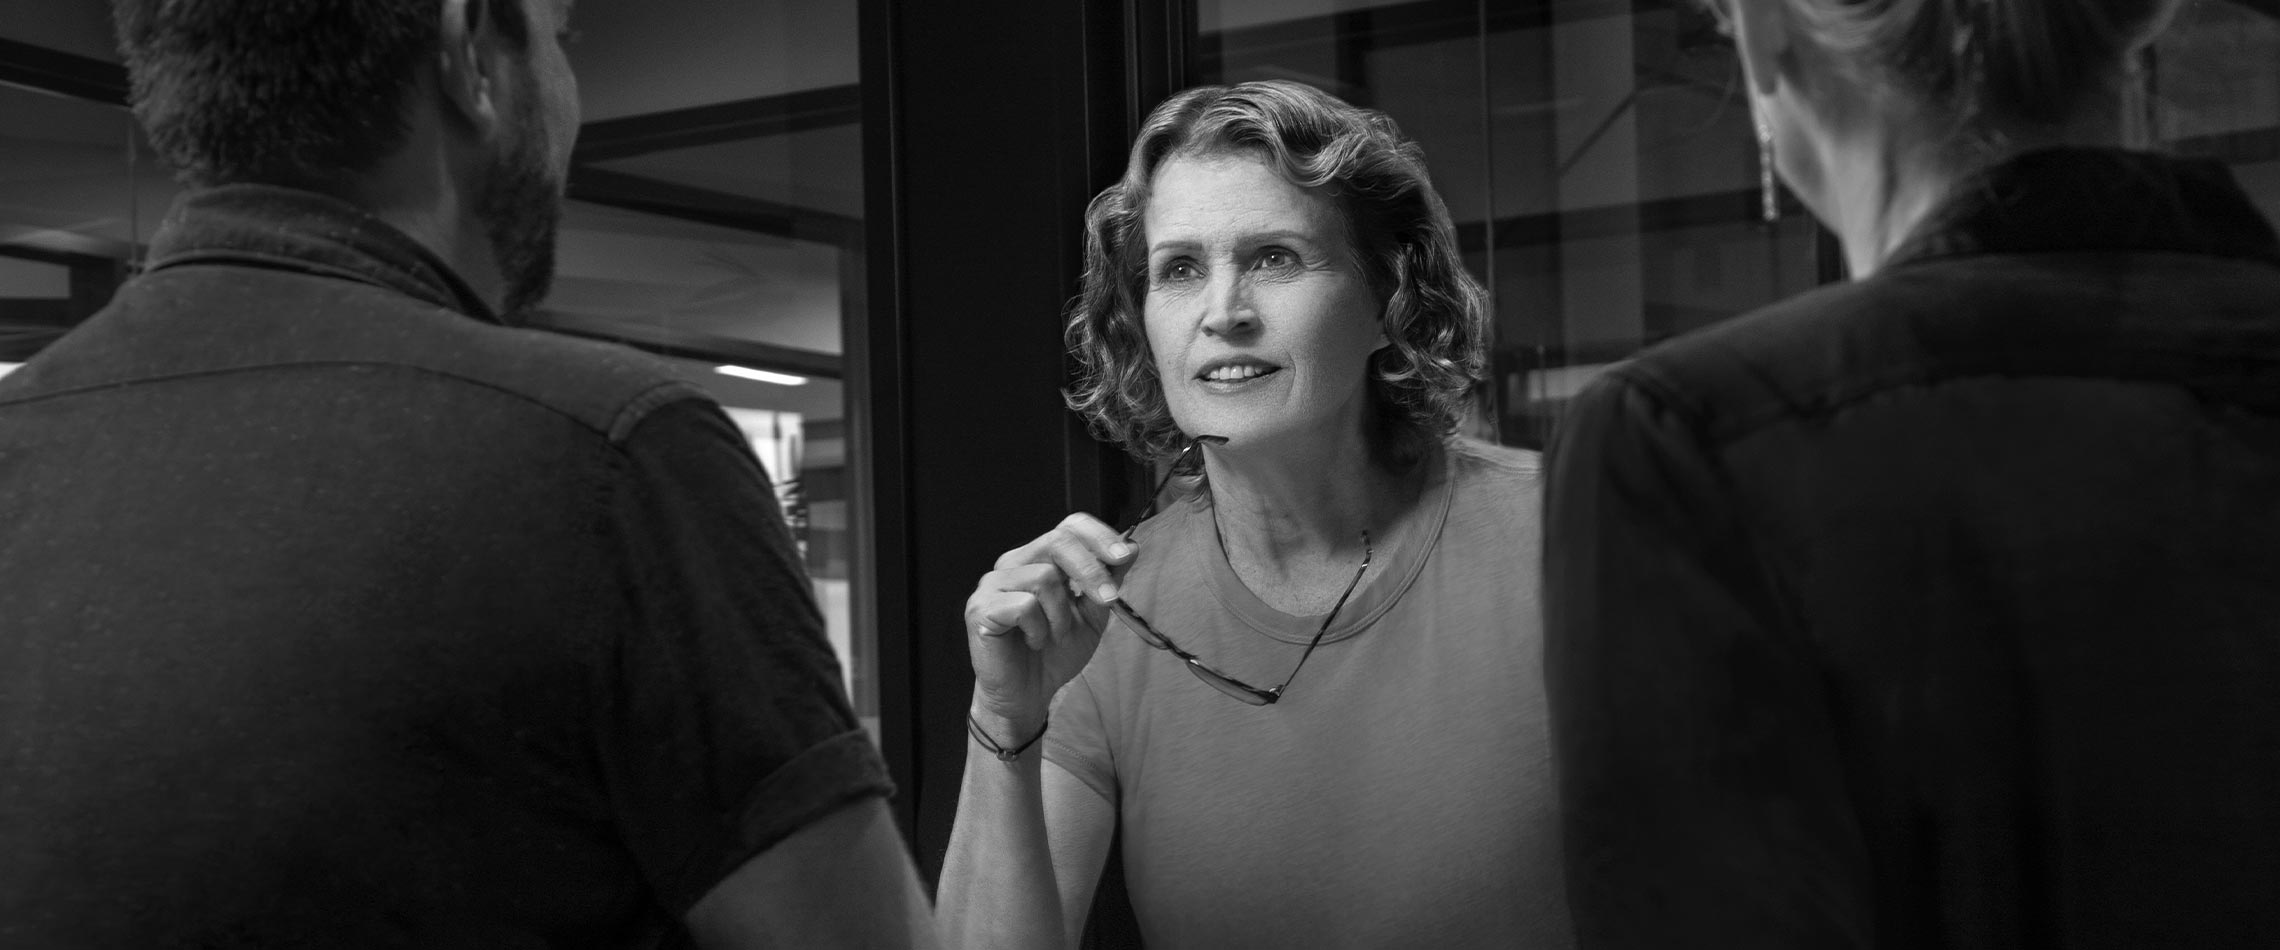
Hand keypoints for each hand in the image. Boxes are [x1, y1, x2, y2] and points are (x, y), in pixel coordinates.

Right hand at [963, 513, 1135, 736]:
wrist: (1028, 695)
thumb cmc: (1055, 653)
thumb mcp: (1093, 615)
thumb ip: (1109, 580)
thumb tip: (1133, 546)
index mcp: (1040, 558)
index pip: (1069, 526)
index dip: (1099, 535)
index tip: (1126, 556)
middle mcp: (1014, 562)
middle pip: (1058, 542)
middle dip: (1091, 570)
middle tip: (1110, 599)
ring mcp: (993, 583)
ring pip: (1044, 577)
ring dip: (1061, 614)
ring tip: (1054, 636)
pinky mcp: (980, 608)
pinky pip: (1024, 606)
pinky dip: (1039, 629)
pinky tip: (1033, 642)